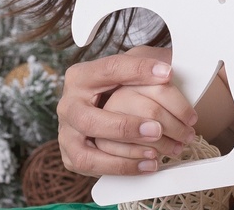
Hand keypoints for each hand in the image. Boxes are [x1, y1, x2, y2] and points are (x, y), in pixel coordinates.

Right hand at [57, 46, 177, 175]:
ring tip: (154, 154)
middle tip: (157, 129)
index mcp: (81, 77)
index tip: (167, 74)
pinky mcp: (71, 156)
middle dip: (125, 127)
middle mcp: (69, 105)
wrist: (100, 106)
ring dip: (122, 154)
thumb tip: (165, 74)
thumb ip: (144, 66)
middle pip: (89, 119)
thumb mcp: (130, 69)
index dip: (138, 71)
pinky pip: (92, 167)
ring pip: (85, 152)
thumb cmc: (119, 86)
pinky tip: (147, 165)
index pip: (109, 70)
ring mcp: (66, 133)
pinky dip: (121, 168)